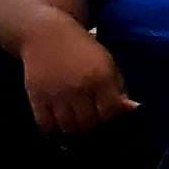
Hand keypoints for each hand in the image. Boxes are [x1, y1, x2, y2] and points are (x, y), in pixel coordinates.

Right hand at [21, 18, 133, 135]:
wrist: (47, 36)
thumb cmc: (83, 50)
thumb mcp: (108, 63)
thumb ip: (119, 88)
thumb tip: (132, 110)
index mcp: (100, 78)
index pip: (111, 112)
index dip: (112, 118)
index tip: (109, 115)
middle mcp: (78, 89)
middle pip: (89, 124)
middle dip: (94, 126)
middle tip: (92, 122)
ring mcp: (56, 95)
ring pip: (68, 128)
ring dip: (75, 131)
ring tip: (78, 126)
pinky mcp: (37, 98)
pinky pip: (46, 125)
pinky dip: (53, 132)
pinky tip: (59, 130)